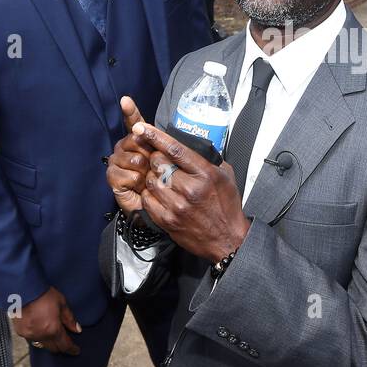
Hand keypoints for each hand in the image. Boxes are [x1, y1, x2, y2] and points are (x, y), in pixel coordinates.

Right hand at [11, 286, 81, 354]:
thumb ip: (69, 319)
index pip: (65, 345)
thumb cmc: (43, 294)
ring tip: (53, 337)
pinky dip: (38, 337)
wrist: (23, 290)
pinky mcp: (20, 332)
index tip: (76, 351)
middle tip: (66, 343)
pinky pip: (32, 339)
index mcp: (53, 329)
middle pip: (53, 348)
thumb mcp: (62, 303)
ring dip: (49, 343)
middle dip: (61, 347)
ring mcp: (29, 335)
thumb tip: (77, 330)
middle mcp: (40, 335)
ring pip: (42, 345)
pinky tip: (41, 331)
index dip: (72, 349)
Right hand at [107, 96, 154, 214]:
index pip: (134, 123)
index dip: (130, 112)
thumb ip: (165, 145)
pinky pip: (124, 174)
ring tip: (147, 179)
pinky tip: (137, 186)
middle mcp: (126, 148)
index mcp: (140, 141)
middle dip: (147, 153)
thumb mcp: (170, 161)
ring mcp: (118, 162)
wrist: (159, 208)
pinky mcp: (113, 177)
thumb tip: (155, 133)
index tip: (126, 100)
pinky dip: (134, 182)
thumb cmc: (165, 182)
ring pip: (131, 158)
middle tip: (153, 167)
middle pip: (134, 139)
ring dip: (143, 171)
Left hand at [132, 121, 250, 262]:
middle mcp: (190, 189)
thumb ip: (208, 159)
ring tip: (161, 179)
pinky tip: (158, 194)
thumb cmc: (226, 206)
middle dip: (156, 159)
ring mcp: (177, 206)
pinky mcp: (167, 220)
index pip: (175, 149)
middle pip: (158, 163)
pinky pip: (147, 199)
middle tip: (161, 162)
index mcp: (205, 174)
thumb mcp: (225, 176)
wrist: (227, 239)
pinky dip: (150, 194)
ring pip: (150, 180)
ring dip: (152, 177)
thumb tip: (191, 144)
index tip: (140, 127)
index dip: (154, 136)